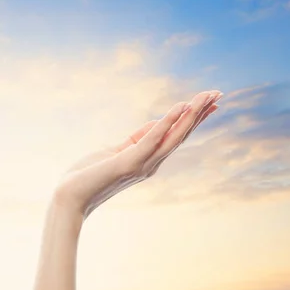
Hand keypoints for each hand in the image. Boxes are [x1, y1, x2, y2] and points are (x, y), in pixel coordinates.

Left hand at [53, 90, 222, 219]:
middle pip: (181, 134)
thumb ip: (135, 140)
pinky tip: (180, 107)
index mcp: (148, 160)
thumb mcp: (115, 152)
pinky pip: (152, 139)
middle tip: (218, 93)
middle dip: (200, 113)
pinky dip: (167, 122)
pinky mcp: (129, 162)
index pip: (175, 136)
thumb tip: (155, 124)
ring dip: (192, 114)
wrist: (70, 197)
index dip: (193, 118)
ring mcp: (143, 164)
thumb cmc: (89, 175)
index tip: (210, 102)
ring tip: (207, 96)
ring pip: (174, 136)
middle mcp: (151, 164)